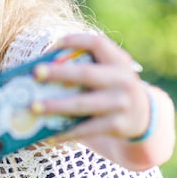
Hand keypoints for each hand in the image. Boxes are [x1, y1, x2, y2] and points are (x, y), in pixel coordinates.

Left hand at [30, 33, 173, 169]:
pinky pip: (87, 129)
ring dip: (56, 106)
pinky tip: (48, 136)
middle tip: (36, 73)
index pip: (98, 43)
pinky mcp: (117, 125)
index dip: (76, 41)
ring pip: (83, 104)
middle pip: (86, 73)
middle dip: (59, 73)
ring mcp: (121, 104)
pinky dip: (66, 133)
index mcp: (118, 61)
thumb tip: (36, 76)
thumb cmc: (109, 89)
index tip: (55, 44)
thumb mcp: (106, 74)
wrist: (143, 117)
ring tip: (33, 107)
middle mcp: (122, 80)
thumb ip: (83, 69)